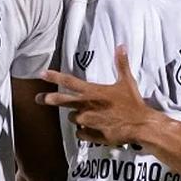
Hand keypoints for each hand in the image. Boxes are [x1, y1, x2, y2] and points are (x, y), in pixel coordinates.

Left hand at [38, 45, 155, 144]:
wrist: (141, 125)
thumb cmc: (133, 103)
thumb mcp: (127, 81)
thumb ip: (121, 64)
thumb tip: (121, 46)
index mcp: (92, 92)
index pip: (69, 81)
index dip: (54, 76)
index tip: (42, 73)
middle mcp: (86, 105)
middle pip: (60, 101)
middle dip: (48, 99)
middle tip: (39, 98)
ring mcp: (87, 121)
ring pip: (73, 118)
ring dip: (77, 115)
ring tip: (89, 115)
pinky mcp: (92, 134)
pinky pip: (80, 133)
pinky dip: (84, 131)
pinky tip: (93, 128)